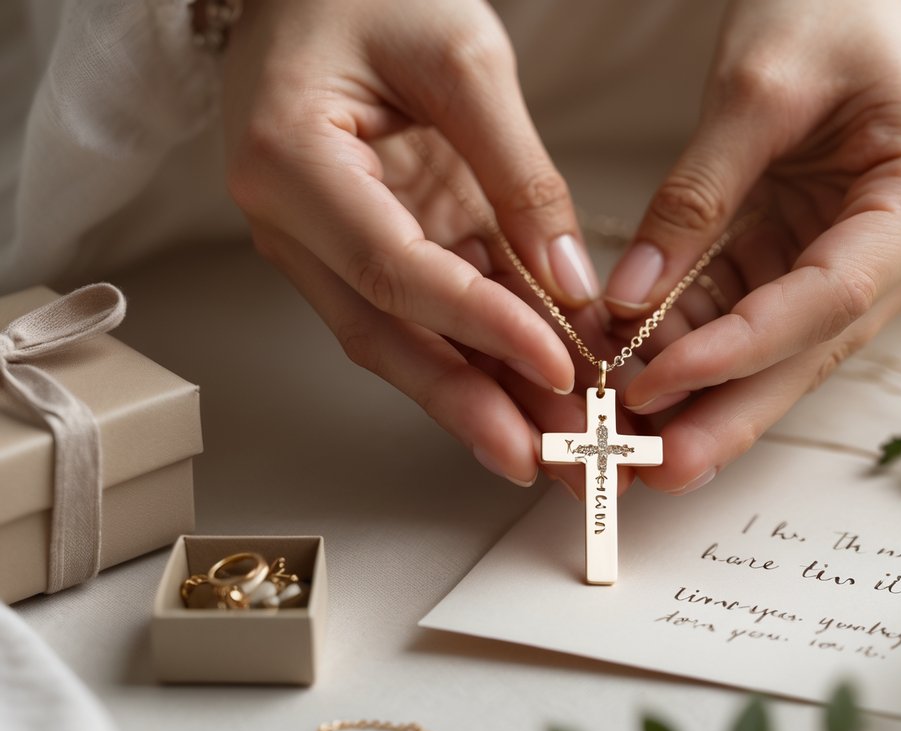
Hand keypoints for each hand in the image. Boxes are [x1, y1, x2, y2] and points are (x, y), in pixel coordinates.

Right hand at [221, 0, 601, 485]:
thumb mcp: (462, 55)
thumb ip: (518, 173)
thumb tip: (569, 286)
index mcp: (290, 162)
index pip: (392, 270)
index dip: (479, 325)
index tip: (556, 367)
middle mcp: (294, 222)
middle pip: (389, 336)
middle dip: (475, 409)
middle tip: (552, 466)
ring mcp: (328, 244)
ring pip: (408, 341)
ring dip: (488, 398)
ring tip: (563, 450)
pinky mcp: (370, 246)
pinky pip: (431, 311)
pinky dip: (489, 352)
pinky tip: (545, 391)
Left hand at [603, 0, 900, 493]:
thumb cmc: (827, 12)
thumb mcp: (758, 88)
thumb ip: (697, 196)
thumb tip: (632, 301)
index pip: (827, 298)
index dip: (740, 350)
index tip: (659, 382)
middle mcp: (899, 253)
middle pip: (804, 352)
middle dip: (725, 414)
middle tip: (655, 472)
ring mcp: (851, 266)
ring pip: (772, 354)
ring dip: (703, 401)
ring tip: (633, 450)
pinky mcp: (802, 264)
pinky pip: (743, 319)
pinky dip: (690, 353)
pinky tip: (637, 387)